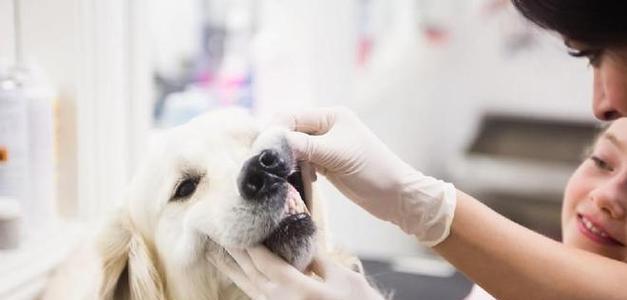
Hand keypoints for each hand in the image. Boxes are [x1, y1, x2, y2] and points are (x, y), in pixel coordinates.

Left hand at [214, 246, 384, 299]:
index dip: (246, 243)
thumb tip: (302, 242)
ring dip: (232, 269)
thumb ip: (319, 260)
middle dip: (231, 253)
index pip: (263, 261)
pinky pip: (258, 296)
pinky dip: (247, 282)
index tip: (232, 225)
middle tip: (214, 234)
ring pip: (249, 287)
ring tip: (214, 254)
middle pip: (250, 273)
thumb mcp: (343, 279)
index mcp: (296, 289)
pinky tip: (241, 275)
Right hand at [276, 107, 456, 245]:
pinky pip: (301, 161)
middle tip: (263, 164)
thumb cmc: (371, 170)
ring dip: (285, 159)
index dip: (274, 130)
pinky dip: (294, 169)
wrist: (395, 196)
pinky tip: (294, 179)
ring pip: (294, 147)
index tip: (261, 150)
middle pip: (290, 130)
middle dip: (277, 145)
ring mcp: (325, 146)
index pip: (291, 116)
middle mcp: (326, 127)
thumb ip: (303, 147)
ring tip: (276, 173)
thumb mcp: (335, 155)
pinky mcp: (326, 163)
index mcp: (330, 116)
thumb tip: (271, 143)